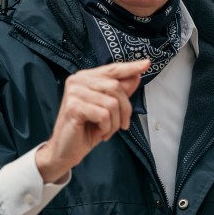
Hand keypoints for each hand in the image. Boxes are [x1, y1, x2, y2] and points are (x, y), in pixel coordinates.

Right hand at [36, 59, 149, 183]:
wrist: (66, 150)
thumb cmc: (86, 129)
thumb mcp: (108, 110)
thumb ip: (120, 92)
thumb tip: (135, 76)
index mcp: (85, 78)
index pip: (112, 69)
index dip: (130, 67)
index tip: (147, 64)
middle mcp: (78, 80)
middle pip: (116, 87)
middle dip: (124, 110)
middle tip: (121, 125)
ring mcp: (74, 92)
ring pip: (112, 103)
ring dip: (114, 122)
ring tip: (105, 130)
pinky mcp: (74, 106)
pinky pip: (104, 115)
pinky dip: (106, 128)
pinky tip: (99, 132)